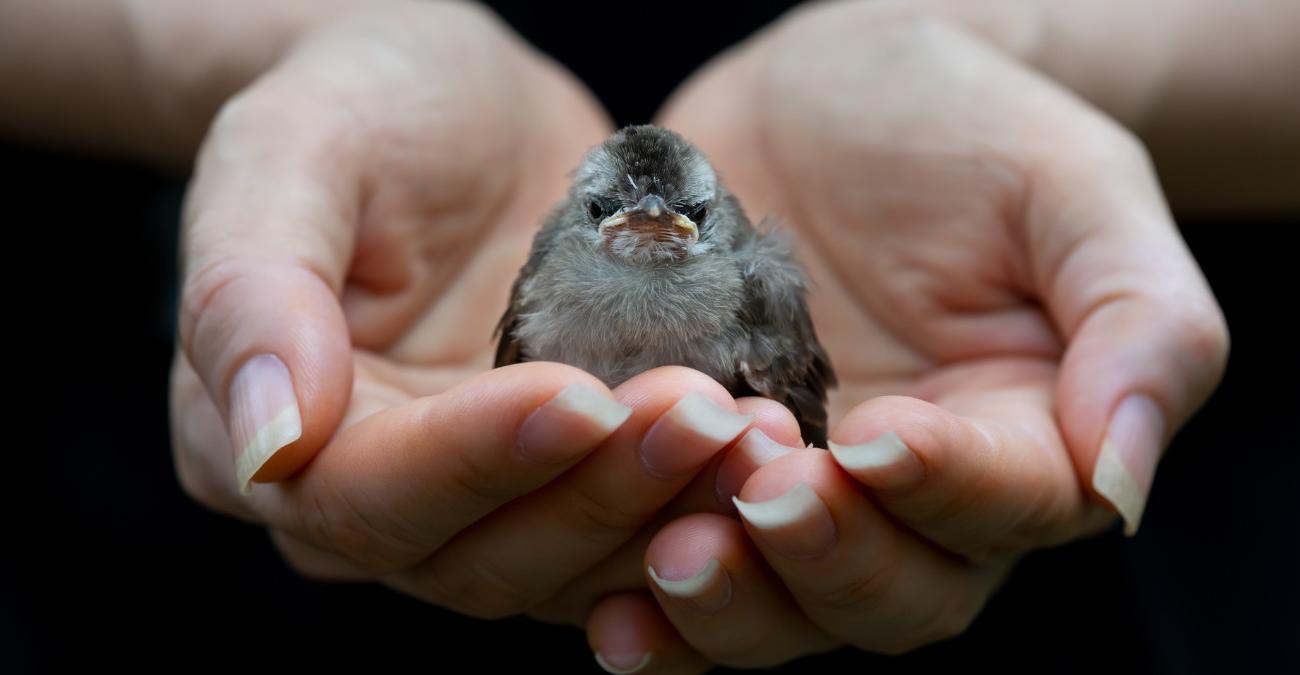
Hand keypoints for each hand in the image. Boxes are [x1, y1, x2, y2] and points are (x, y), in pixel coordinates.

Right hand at [169, 2, 763, 623]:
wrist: (450, 109)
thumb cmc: (359, 105)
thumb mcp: (288, 149)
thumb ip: (251, 286)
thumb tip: (268, 443)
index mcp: (260, 439)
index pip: (369, 493)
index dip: (478, 457)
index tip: (580, 395)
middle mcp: (365, 503)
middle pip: (481, 553)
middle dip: (601, 491)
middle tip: (710, 415)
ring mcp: (470, 506)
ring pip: (567, 563)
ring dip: (668, 511)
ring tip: (760, 434)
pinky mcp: (555, 487)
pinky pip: (624, 531)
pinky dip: (696, 504)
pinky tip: (767, 447)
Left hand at [584, 4, 1227, 668]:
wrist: (825, 96)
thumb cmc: (964, 125)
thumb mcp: (1072, 188)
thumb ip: (1141, 325)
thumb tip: (1123, 483)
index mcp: (1026, 439)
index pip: (1004, 505)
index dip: (945, 488)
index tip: (879, 436)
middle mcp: (916, 499)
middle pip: (892, 592)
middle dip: (828, 559)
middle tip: (764, 501)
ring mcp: (805, 495)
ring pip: (785, 607)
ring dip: (732, 599)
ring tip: (671, 556)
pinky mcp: (704, 478)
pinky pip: (685, 564)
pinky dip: (651, 600)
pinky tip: (609, 605)